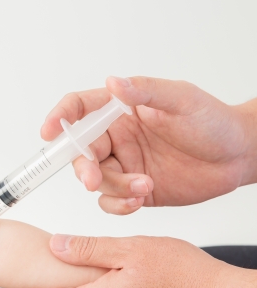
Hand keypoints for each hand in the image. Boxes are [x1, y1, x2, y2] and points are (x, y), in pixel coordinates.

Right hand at [41, 76, 256, 213]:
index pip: (80, 109)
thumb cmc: (213, 122)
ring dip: (112, 187)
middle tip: (94, 178)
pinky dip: (118, 204)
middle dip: (83, 166)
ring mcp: (124, 164)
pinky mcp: (133, 189)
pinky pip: (110, 201)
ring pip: (95, 179)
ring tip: (143, 186)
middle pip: (80, 151)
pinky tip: (139, 199)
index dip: (60, 117)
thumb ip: (145, 91)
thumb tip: (113, 83)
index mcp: (121, 110)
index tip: (49, 131)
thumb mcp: (181, 99)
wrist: (239, 157)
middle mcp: (117, 137)